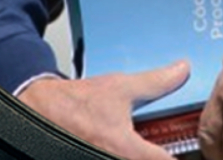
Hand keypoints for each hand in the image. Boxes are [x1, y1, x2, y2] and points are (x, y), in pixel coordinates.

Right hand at [19, 61, 190, 159]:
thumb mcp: (120, 88)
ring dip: (139, 154)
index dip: (177, 156)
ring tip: (144, 145)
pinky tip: (125, 147)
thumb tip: (182, 71)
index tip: (184, 148)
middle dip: (156, 155)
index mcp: (123, 149)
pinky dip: (120, 154)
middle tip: (162, 145)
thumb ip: (155, 82)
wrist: (38, 110)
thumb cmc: (76, 103)